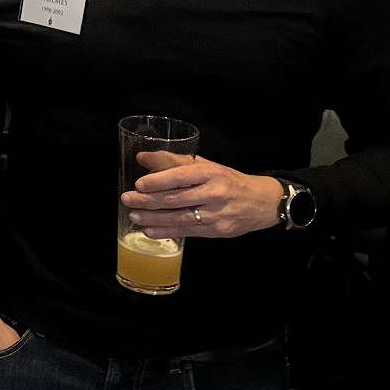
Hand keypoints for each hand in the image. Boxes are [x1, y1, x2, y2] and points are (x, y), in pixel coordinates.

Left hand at [123, 151, 282, 239]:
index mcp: (211, 173)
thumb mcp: (206, 166)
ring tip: (134, 216)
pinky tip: (150, 230)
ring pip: (180, 218)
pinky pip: (187, 232)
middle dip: (149, 201)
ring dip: (153, 218)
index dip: (159, 181)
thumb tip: (143, 157)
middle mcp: (215, 194)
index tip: (139, 184)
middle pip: (177, 199)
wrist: (263, 202)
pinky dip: (166, 232)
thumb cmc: (229, 180)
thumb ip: (174, 161)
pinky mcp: (217, 231)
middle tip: (127, 199)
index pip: (181, 176)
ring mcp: (216, 215)